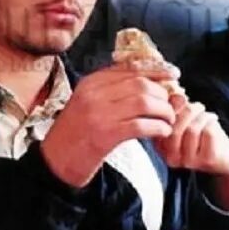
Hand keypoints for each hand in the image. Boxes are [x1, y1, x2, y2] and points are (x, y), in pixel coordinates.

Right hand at [41, 61, 178, 187]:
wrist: (55, 161)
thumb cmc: (75, 133)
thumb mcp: (87, 103)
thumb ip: (112, 91)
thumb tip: (150, 83)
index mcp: (90, 82)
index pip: (130, 68)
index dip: (156, 70)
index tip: (173, 74)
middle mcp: (94, 93)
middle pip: (141, 84)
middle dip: (162, 95)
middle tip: (169, 106)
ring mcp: (99, 113)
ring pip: (144, 103)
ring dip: (163, 111)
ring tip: (168, 121)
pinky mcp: (106, 135)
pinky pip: (141, 125)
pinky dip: (158, 127)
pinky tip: (162, 132)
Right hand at [155, 96, 228, 210]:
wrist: (225, 157)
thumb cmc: (201, 135)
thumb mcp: (184, 121)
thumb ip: (175, 109)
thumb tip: (175, 96)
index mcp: (160, 148)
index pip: (160, 124)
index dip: (172, 108)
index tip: (182, 101)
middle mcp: (171, 158)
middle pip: (175, 127)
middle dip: (188, 111)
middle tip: (199, 107)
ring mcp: (189, 161)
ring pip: (192, 129)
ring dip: (202, 116)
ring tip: (207, 116)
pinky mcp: (207, 160)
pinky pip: (207, 133)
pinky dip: (211, 122)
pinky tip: (213, 122)